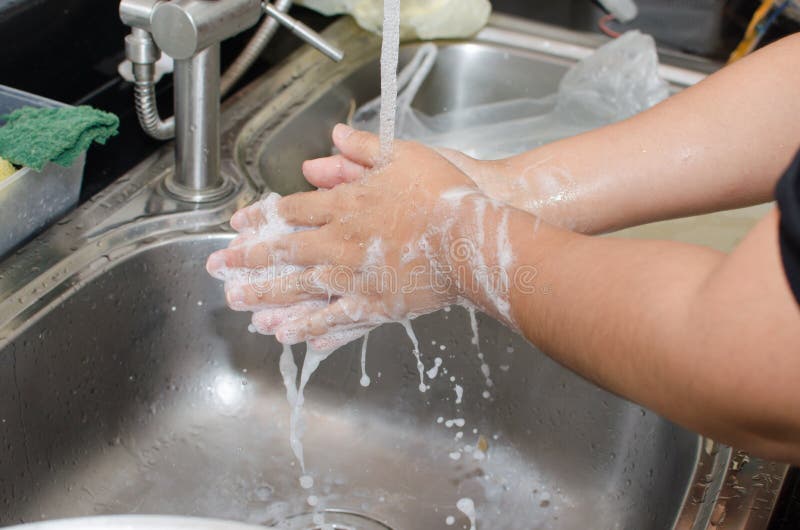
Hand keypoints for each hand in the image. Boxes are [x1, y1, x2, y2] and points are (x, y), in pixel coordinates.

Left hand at [207, 124, 489, 348]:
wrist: (471, 241)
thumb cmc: (442, 195)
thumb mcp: (404, 156)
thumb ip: (364, 147)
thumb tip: (334, 133)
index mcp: (345, 204)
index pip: (291, 211)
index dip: (261, 218)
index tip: (236, 225)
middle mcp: (340, 242)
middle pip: (284, 251)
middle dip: (247, 260)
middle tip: (218, 268)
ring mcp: (354, 277)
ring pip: (298, 288)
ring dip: (264, 296)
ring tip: (237, 303)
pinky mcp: (373, 305)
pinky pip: (332, 319)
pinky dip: (307, 326)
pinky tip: (286, 334)